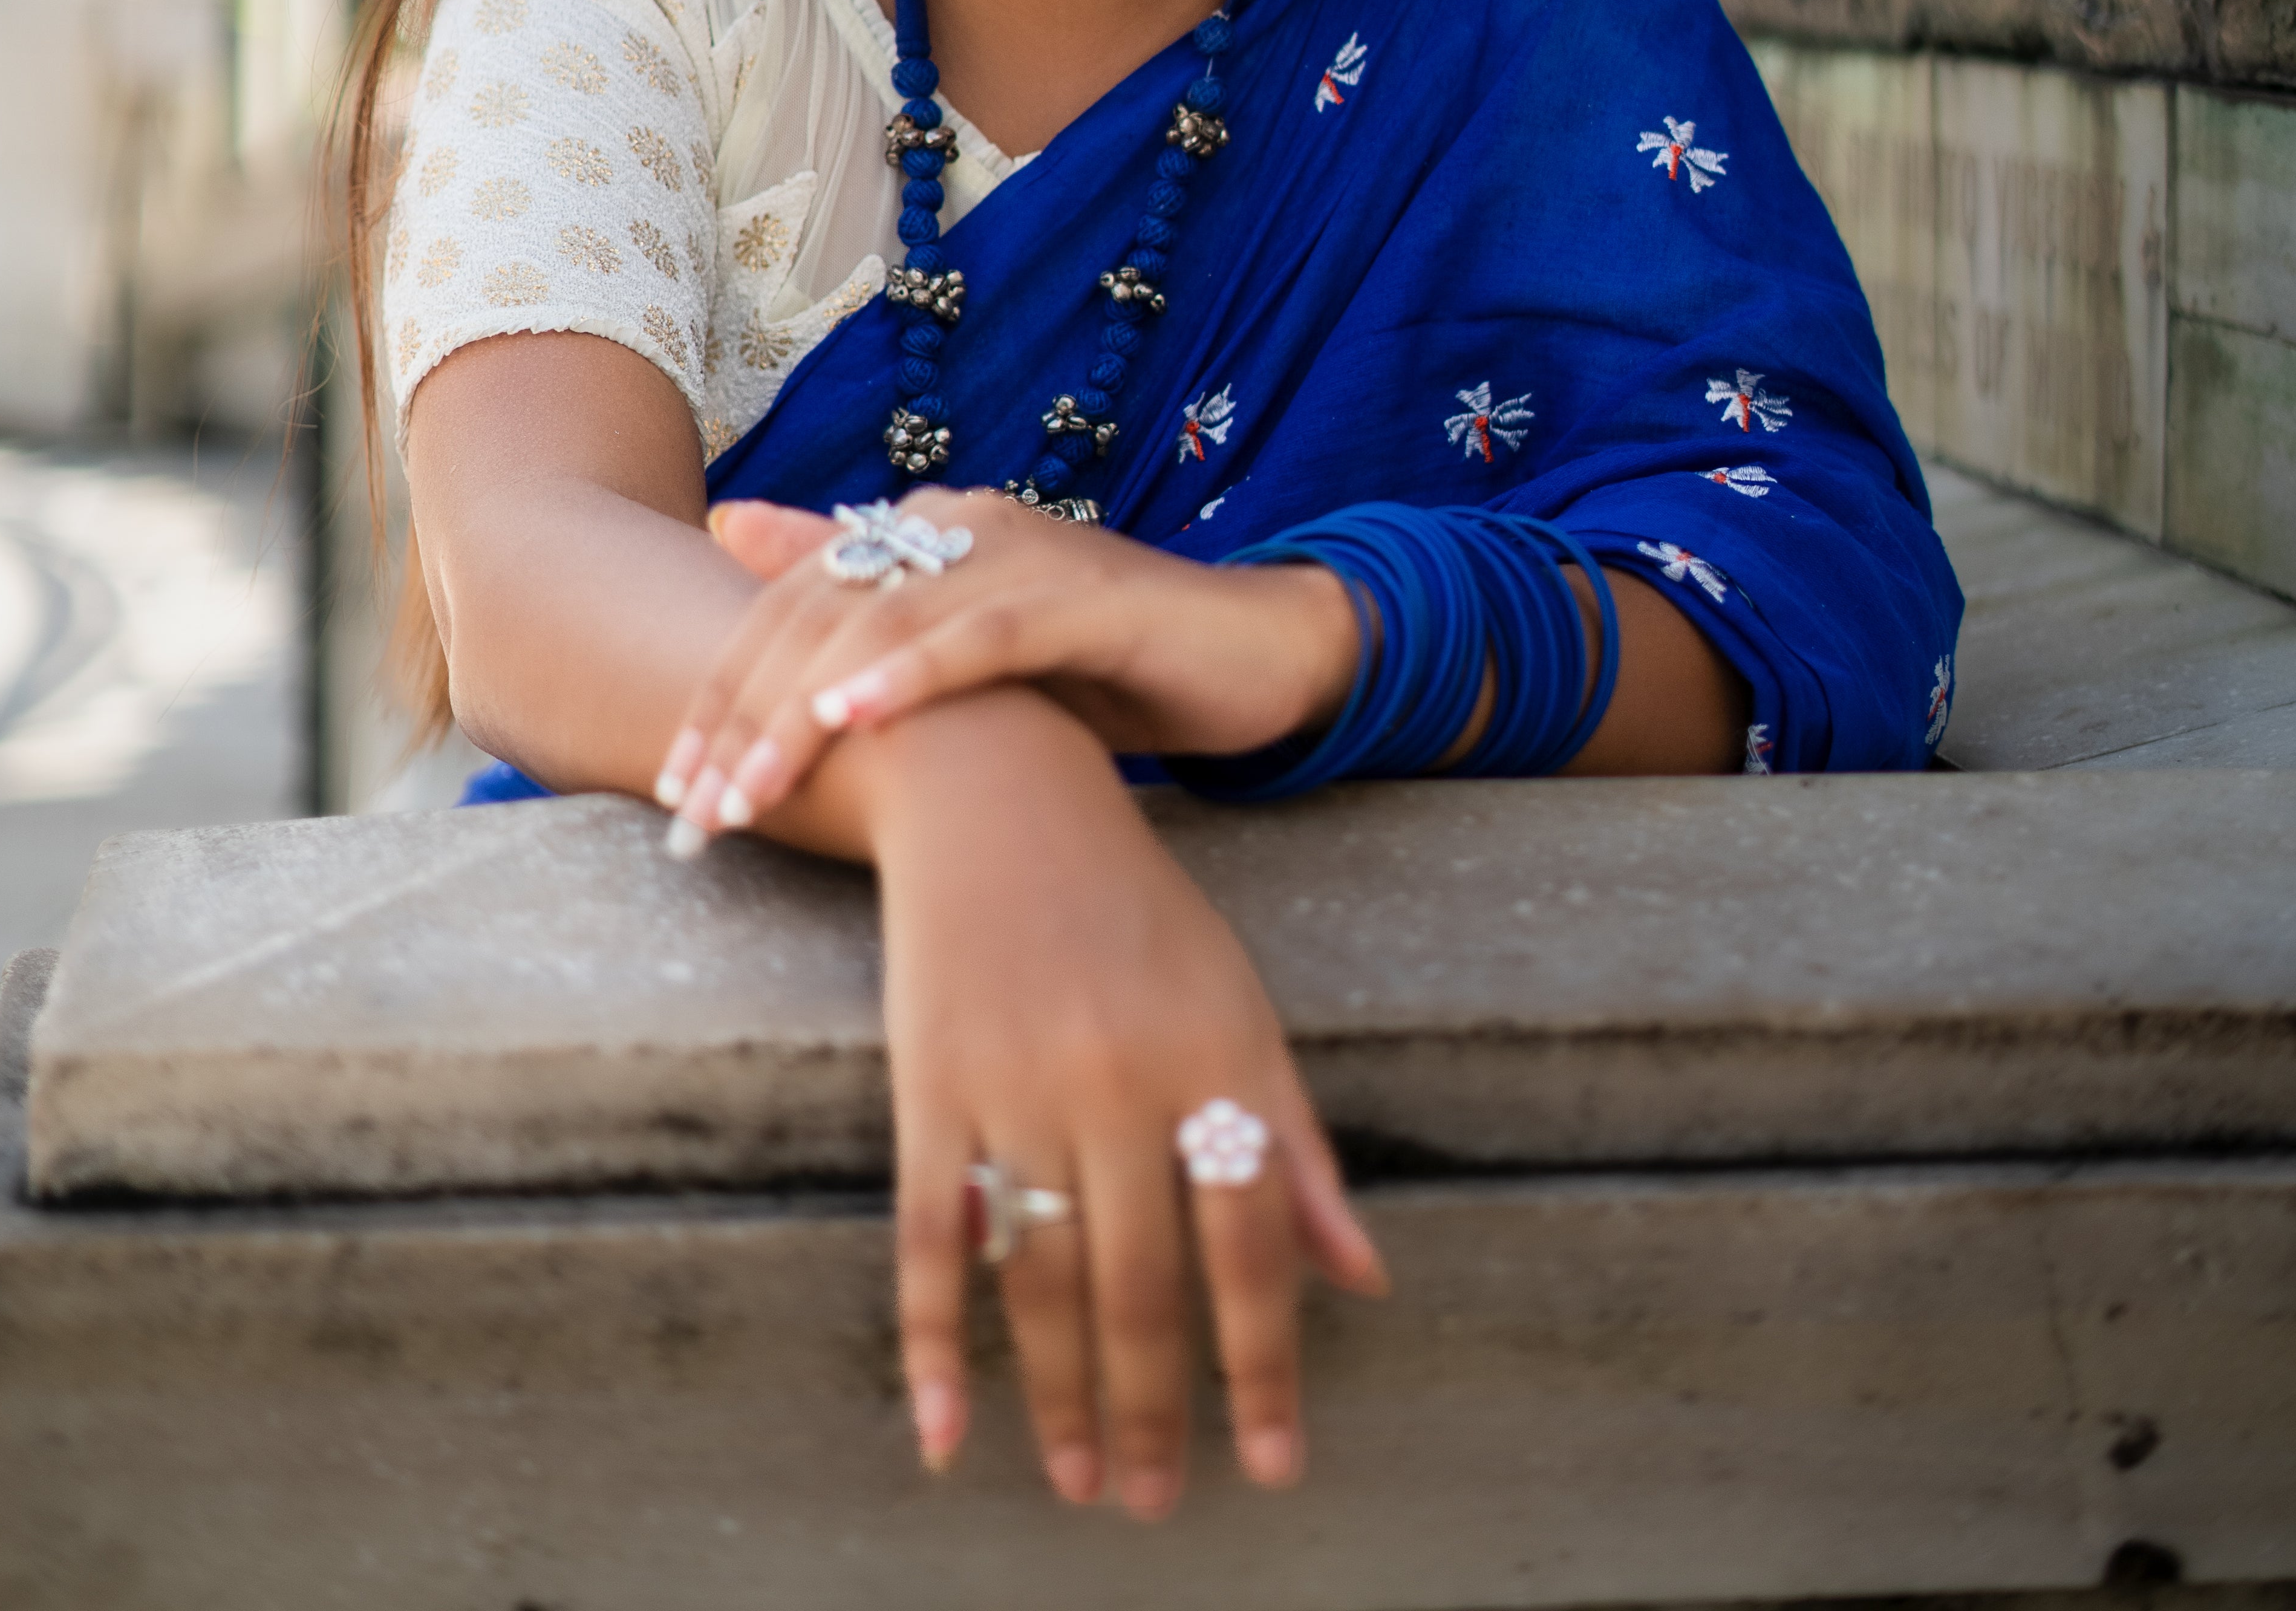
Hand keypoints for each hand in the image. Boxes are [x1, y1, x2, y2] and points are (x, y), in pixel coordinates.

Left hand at [654, 488, 1356, 842]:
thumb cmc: (1109, 663)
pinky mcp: (1087, 598)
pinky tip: (852, 720)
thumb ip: (869, 612)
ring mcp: (1025, 554)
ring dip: (802, 713)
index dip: (724, 694)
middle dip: (743, 715)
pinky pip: (982, 631)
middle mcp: (965, 523)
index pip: (791, 607)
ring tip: (747, 793)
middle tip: (693, 814)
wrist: (1259, 653)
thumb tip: (735, 536)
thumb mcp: (974, 652)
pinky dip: (912, 675)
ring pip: (882, 623)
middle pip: (817, 612)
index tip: (674, 792)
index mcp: (930, 531)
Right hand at [864, 687, 1385, 1508]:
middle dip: (1157, 1409)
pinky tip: (945, 1431)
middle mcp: (1120, 1078)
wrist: (998, 793)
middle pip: (1141, 1283)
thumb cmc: (1134, 910)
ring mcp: (1018, 1084)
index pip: (1251, 1245)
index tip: (1274, 1463)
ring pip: (1042, 1280)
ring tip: (1082, 1480)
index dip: (1264, 1365)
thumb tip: (1364, 1278)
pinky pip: (933, 1239)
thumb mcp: (1236, 1004)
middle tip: (1160, 1501)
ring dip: (1062, 1399)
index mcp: (1213, 1057)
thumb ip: (1296, 1143)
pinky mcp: (931, 1086)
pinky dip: (933, 1345)